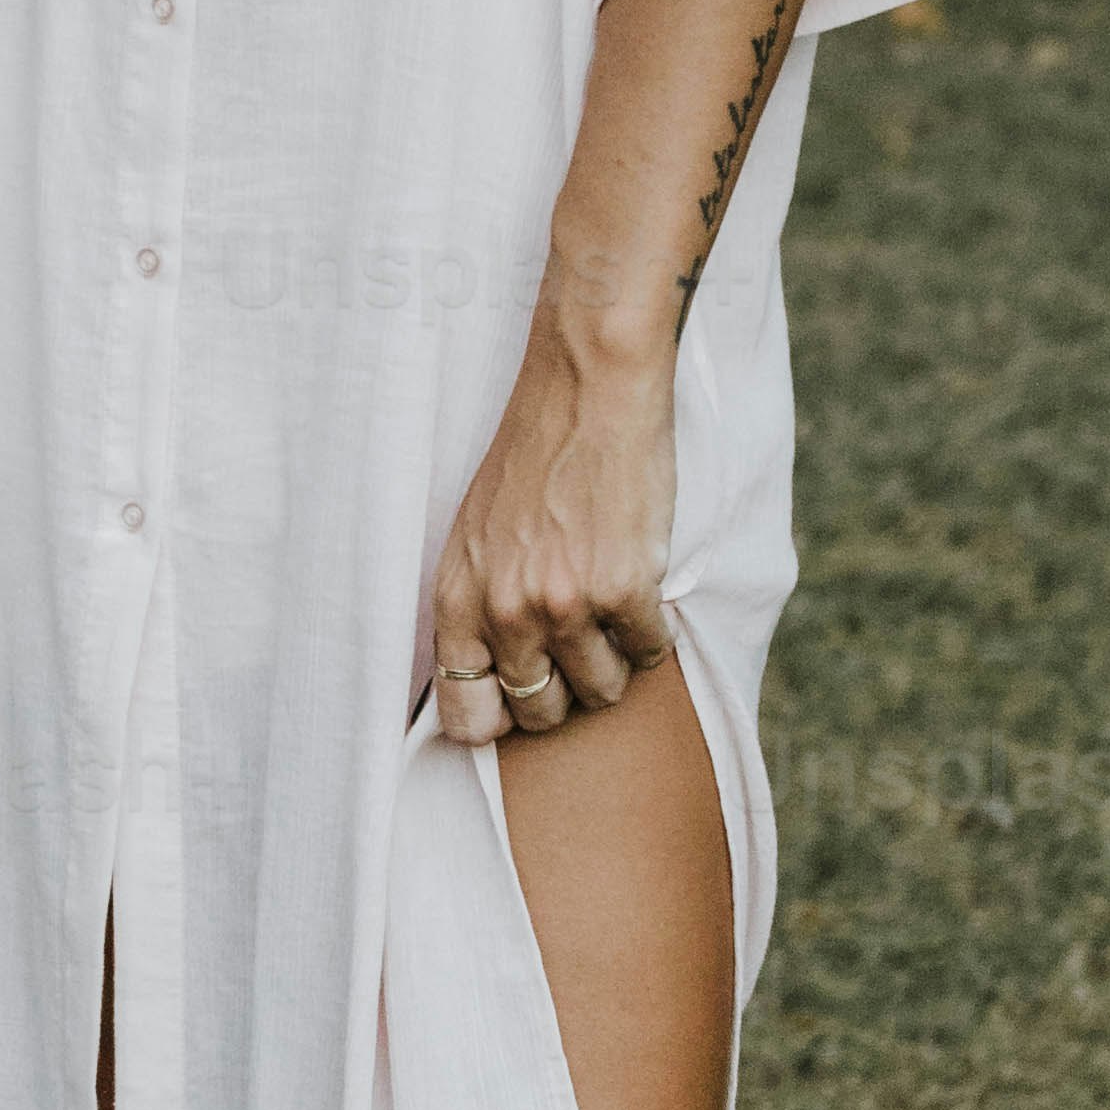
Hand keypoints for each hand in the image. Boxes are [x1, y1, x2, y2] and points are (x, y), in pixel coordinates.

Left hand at [425, 322, 675, 748]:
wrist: (588, 390)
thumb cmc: (533, 458)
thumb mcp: (475, 539)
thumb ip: (477, 611)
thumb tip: (489, 686)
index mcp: (457, 602)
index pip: (464, 719)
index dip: (500, 718)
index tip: (524, 694)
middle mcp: (505, 613)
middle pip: (540, 715)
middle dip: (565, 688)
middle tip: (579, 638)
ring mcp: (565, 606)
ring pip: (600, 692)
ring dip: (613, 659)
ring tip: (610, 604)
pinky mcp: (625, 592)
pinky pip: (648, 654)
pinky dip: (652, 629)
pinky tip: (640, 580)